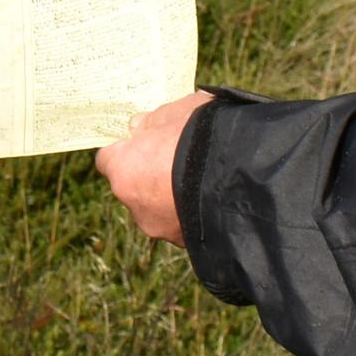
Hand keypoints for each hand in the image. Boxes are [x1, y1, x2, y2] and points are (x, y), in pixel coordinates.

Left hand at [96, 90, 209, 244]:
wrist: (247, 175)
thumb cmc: (206, 135)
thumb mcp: (178, 111)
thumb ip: (153, 121)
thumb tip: (140, 127)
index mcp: (124, 170)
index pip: (108, 159)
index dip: (126, 148)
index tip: (143, 141)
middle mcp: (134, 205)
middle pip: (133, 185)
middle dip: (150, 173)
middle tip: (178, 158)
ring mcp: (161, 228)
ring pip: (158, 208)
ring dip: (172, 196)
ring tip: (202, 178)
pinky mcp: (186, 244)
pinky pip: (182, 223)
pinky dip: (191, 211)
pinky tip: (212, 196)